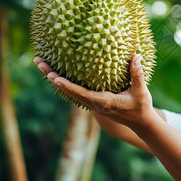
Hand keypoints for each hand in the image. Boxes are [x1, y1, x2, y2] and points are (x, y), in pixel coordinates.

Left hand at [33, 54, 154, 129]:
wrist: (140, 123)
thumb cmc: (141, 107)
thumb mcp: (141, 92)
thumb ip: (137, 74)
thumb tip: (137, 56)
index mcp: (103, 102)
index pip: (81, 93)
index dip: (67, 86)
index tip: (53, 78)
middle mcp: (94, 103)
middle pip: (69, 90)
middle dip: (52, 77)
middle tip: (38, 62)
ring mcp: (92, 103)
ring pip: (69, 90)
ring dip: (55, 78)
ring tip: (41, 63)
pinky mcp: (93, 101)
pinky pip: (75, 90)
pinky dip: (64, 81)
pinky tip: (57, 72)